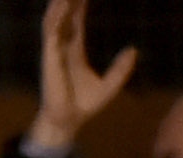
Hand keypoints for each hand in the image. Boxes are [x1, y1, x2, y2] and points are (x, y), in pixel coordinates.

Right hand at [33, 0, 136, 149]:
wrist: (68, 121)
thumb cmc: (84, 106)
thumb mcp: (110, 85)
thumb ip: (121, 68)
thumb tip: (133, 51)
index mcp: (75, 52)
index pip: (77, 22)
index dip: (81, 5)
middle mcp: (62, 48)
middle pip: (65, 16)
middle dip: (70, 0)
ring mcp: (54, 51)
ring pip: (54, 19)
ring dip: (60, 3)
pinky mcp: (49, 56)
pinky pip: (51, 30)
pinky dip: (56, 15)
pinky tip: (63, 2)